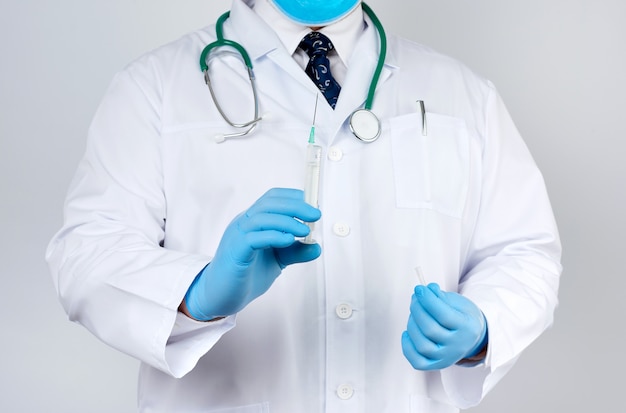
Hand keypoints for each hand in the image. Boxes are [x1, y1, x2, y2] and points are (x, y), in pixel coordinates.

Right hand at [183, 188, 321, 320]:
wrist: (220, 296)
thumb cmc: (244, 275)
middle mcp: (244, 223)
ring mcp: (237, 236)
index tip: (313, 204)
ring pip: (261, 217)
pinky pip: (253, 238)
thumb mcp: (277, 261)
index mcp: (252, 221)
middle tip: (315, 214)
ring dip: (287, 221)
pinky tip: (289, 241)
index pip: (272, 198)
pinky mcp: (235, 252)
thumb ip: (295, 252)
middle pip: (269, 203)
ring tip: (305, 230)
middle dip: (295, 205)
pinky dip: (273, 236)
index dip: (293, 197)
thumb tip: (316, 247)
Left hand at [401, 283, 486, 369]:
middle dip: (417, 310)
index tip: (419, 290)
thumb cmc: (462, 317)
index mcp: (467, 328)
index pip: (444, 315)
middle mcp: (457, 346)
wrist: (471, 336)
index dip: (428, 301)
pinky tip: (408, 333)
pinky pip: (417, 361)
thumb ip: (442, 297)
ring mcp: (447, 357)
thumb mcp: (458, 302)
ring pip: (422, 345)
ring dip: (412, 325)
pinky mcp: (436, 364)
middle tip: (415, 298)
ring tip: (414, 314)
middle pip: (430, 330)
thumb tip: (428, 290)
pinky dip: (407, 347)